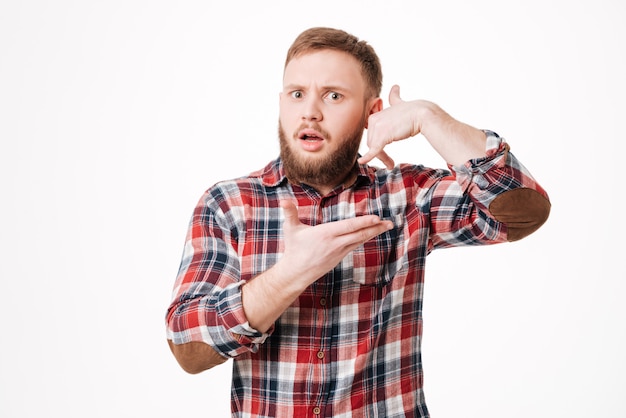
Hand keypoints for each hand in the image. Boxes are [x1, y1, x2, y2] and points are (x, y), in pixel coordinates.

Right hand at [277, 201, 393, 282]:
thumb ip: (289, 212)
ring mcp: (339, 251)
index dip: (364, 222)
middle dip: (376, 228)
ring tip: (386, 226)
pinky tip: (371, 234)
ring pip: (360, 240)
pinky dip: (365, 238)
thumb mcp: (291, 229)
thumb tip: (283, 200)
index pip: (349, 226)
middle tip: (390, 223)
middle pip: (360, 234)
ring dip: (374, 233)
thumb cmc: (293, 249)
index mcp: (326, 234)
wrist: (296, 273)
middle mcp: (336, 243)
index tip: (377, 218)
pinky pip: (355, 245)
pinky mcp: (340, 257)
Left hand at [358, 85, 418, 168]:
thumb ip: (394, 98)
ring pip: (374, 148)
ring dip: (383, 158)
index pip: (372, 135)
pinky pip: (374, 149)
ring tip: (391, 164)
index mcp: (375, 115)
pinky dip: (368, 157)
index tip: (382, 153)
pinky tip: (362, 162)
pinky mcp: (383, 136)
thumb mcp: (399, 104)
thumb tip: (395, 87)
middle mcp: (374, 120)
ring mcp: (378, 127)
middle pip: (371, 142)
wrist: (423, 114)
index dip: (377, 144)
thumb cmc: (414, 110)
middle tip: (390, 162)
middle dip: (380, 153)